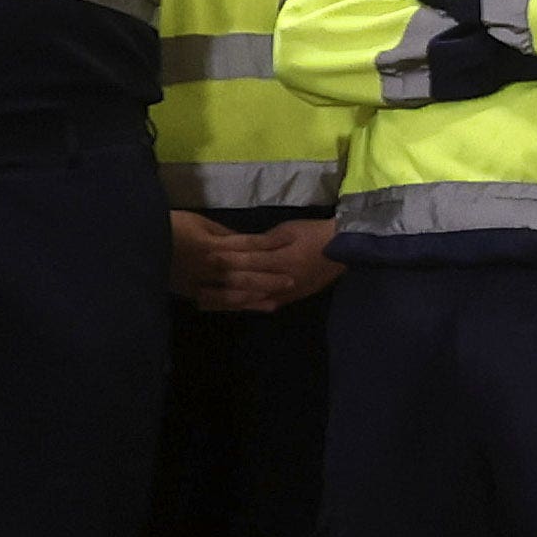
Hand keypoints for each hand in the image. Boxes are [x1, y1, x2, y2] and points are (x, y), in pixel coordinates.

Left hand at [171, 215, 335, 314]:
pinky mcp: (289, 298)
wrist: (344, 249)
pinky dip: (243, 306)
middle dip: (216, 287)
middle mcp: (280, 282)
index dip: (222, 261)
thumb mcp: (288, 230)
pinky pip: (262, 305)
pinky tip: (228, 307)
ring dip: (225, 302)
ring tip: (202, 301)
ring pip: (250, 300)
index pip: (245, 262)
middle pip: (242, 286)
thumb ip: (263, 241)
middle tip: (191, 288)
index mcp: (280, 261)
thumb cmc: (314, 234)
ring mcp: (284, 293)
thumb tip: (238, 247)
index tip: (200, 260)